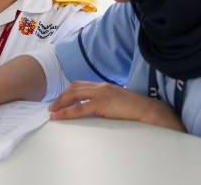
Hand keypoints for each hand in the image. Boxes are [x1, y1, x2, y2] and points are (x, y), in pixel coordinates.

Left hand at [48, 81, 185, 131]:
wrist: (148, 110)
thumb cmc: (135, 109)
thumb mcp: (117, 103)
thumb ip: (105, 103)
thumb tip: (95, 111)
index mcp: (104, 86)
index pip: (81, 84)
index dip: (68, 91)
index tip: (60, 99)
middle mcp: (100, 87)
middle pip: (74, 88)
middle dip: (61, 97)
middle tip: (52, 106)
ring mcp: (101, 93)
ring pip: (74, 95)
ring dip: (60, 103)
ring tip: (52, 112)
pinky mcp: (102, 103)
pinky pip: (79, 108)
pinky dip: (66, 112)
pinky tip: (59, 117)